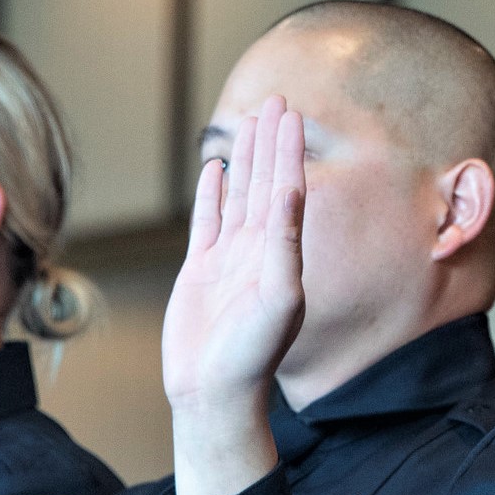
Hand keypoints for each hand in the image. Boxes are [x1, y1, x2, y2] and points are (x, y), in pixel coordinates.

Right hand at [163, 96, 304, 494]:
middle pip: (265, 182)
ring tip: (247, 122)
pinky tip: (215, 169)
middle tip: (275, 100)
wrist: (215, 393)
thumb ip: (286, 241)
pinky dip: (213, 193)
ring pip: (238, 195)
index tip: (290, 112)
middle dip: (270, 141)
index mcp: (282, 252)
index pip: (287, 187)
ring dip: (244, 159)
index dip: (288, 149)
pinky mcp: (201, 270)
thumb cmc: (252, 355)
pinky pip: (208, 221)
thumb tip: (293, 188)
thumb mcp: (279, 296)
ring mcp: (229, 258)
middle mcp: (259, 250)